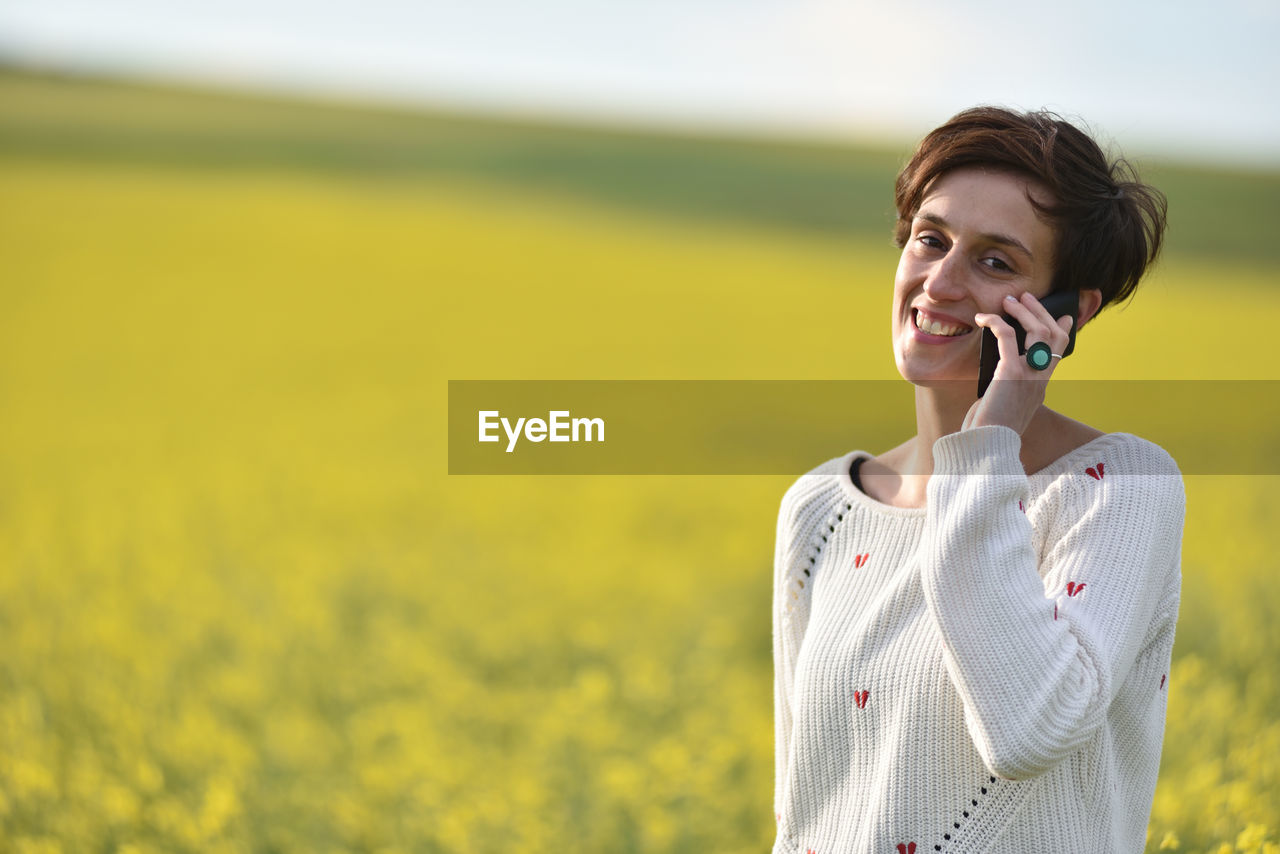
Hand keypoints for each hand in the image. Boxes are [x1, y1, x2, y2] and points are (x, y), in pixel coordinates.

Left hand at [963, 291, 1073, 433]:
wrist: (987, 446)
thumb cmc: (990, 430)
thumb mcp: (1005, 406)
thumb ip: (1008, 387)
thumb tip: (997, 372)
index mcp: (1040, 387)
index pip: (1060, 354)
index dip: (1064, 332)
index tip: (1065, 317)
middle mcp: (1040, 380)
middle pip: (1053, 336)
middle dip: (1041, 312)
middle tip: (1025, 297)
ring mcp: (1028, 376)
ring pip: (1038, 332)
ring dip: (1023, 311)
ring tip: (1009, 300)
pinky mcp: (1010, 373)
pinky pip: (1007, 336)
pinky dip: (996, 322)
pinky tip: (982, 318)